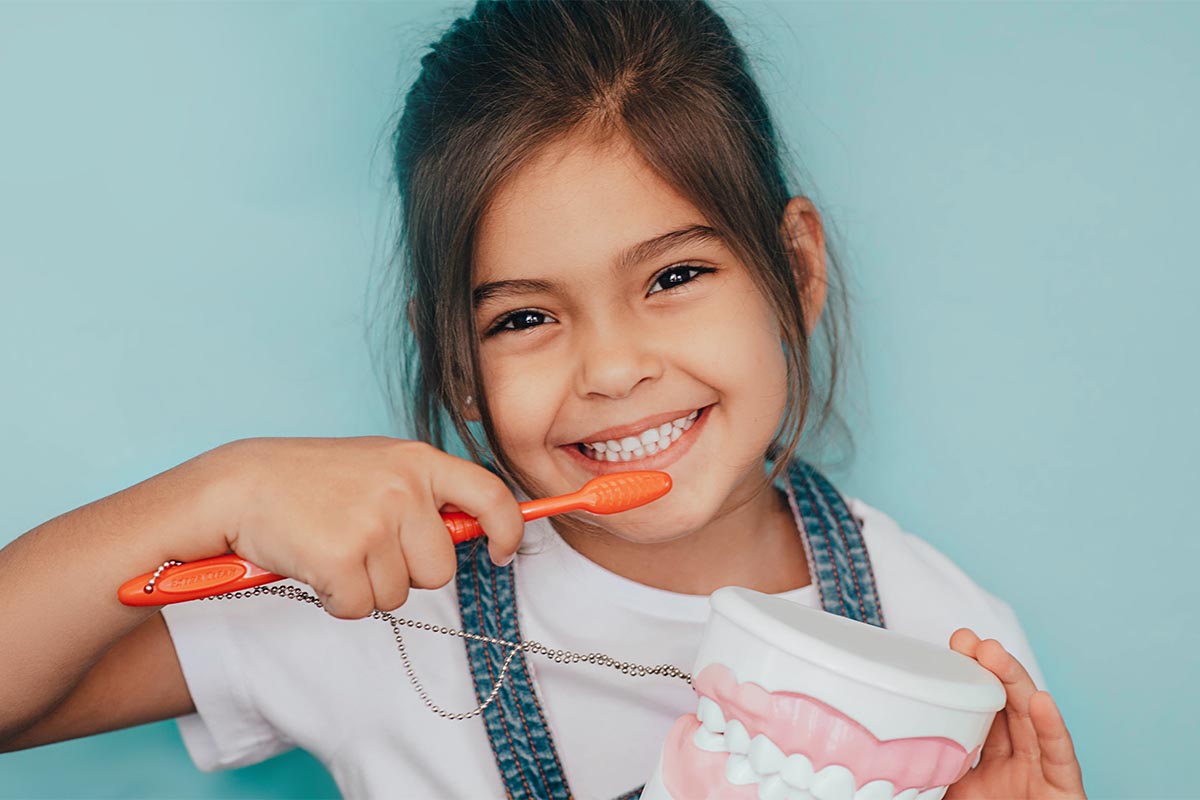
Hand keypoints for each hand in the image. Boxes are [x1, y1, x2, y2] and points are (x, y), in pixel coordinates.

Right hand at [211, 437, 523, 618]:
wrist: (239, 486)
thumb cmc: (310, 481)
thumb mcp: (378, 467)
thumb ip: (425, 493)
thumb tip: (479, 532)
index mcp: (418, 461)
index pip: (490, 496)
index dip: (508, 530)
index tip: (501, 552)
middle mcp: (403, 488)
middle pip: (440, 570)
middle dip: (405, 573)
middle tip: (363, 545)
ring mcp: (374, 523)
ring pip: (397, 595)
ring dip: (365, 586)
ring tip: (332, 548)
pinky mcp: (342, 558)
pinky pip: (359, 608)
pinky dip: (335, 599)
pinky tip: (315, 566)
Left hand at [945, 629, 1085, 799]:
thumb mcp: (948, 794)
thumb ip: (928, 770)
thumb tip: (884, 752)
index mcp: (985, 763)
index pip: (977, 712)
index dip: (966, 681)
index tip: (950, 649)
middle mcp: (1015, 762)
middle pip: (1005, 705)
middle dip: (988, 668)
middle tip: (967, 640)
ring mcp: (1040, 774)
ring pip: (1030, 719)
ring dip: (1014, 682)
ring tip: (993, 651)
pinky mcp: (1065, 791)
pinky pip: (1059, 758)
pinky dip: (1052, 729)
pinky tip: (1042, 700)